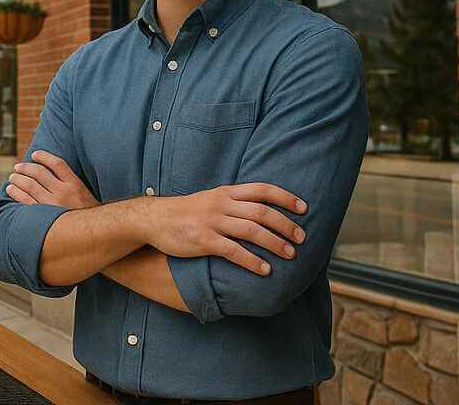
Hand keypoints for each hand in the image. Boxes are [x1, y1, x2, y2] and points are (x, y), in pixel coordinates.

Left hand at [5, 151, 98, 209]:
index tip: (34, 154)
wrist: (91, 235)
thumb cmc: (86, 215)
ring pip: (30, 185)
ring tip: (12, 178)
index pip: (57, 163)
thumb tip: (51, 172)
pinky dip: (16, 193)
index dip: (44, 156)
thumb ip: (71, 184)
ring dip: (18, 179)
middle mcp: (63, 192)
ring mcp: (52, 205)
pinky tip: (11, 190)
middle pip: (39, 173)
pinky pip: (25, 201)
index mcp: (75, 184)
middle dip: (25, 168)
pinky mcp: (43, 216)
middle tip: (18, 167)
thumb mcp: (84, 195)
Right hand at [146, 183, 307, 275]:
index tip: (304, 208)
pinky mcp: (203, 240)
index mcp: (226, 192)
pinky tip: (265, 270)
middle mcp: (221, 204)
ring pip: (252, 231)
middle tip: (302, 238)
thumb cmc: (186, 212)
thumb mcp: (211, 199)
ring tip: (290, 254)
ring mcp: (212, 222)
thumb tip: (261, 210)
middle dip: (286, 225)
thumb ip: (234, 202)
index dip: (285, 197)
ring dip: (274, 243)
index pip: (262, 189)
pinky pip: (233, 251)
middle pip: (262, 212)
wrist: (154, 219)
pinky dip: (252, 261)